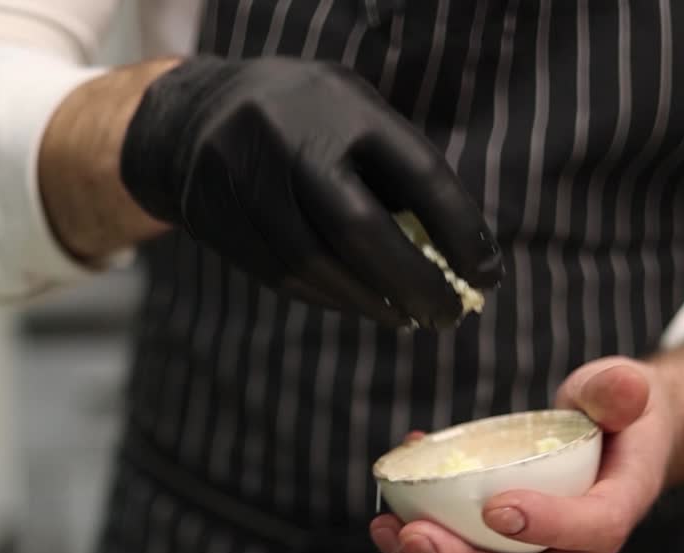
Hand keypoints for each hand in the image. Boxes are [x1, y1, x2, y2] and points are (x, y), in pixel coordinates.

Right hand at [120, 57, 501, 326]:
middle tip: (446, 315)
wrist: (195, 117)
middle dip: (412, 281)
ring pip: (317, 266)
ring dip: (371, 302)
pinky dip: (331, 299)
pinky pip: (284, 278)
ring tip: (407, 318)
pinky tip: (361, 306)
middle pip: (360, 229)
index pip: (414, 172)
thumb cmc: (304, 122)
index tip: (488, 274)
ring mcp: (246, 181)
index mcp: (341, 105)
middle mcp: (288, 137)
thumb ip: (396, 173)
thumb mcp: (353, 117)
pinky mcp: (219, 221)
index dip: (457, 229)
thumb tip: (458, 254)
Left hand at [370, 358, 683, 552]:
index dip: (548, 525)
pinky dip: (421, 550)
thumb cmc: (615, 418)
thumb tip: (624, 390)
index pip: (592, 529)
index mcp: (616, 510)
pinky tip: (390, 512)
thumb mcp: (625, 393)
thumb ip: (617, 392)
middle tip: (415, 535)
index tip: (496, 508)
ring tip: (388, 530)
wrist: (611, 447)